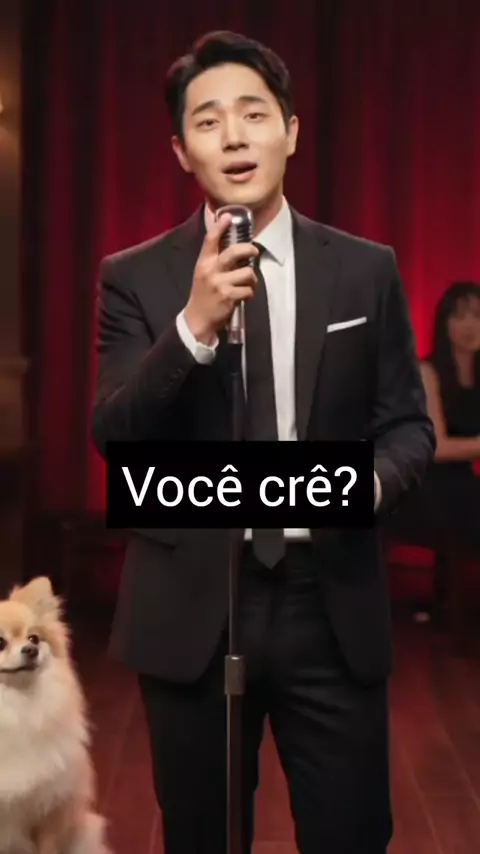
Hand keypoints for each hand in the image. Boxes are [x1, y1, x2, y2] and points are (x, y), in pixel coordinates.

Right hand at [183, 213, 258, 343]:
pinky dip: (249, 294)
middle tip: (254, 252)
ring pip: (247, 273)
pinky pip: (248, 290)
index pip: (210, 240)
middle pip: (234, 252)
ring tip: (248, 284)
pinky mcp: (229, 297)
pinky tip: (243, 297)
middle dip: (249, 250)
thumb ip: (215, 261)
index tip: (227, 217)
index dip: (220, 227)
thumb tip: (236, 249)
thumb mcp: (204, 274)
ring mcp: (220, 284)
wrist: (198, 319)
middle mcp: (211, 271)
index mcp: (203, 263)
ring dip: (252, 280)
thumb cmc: (203, 294)